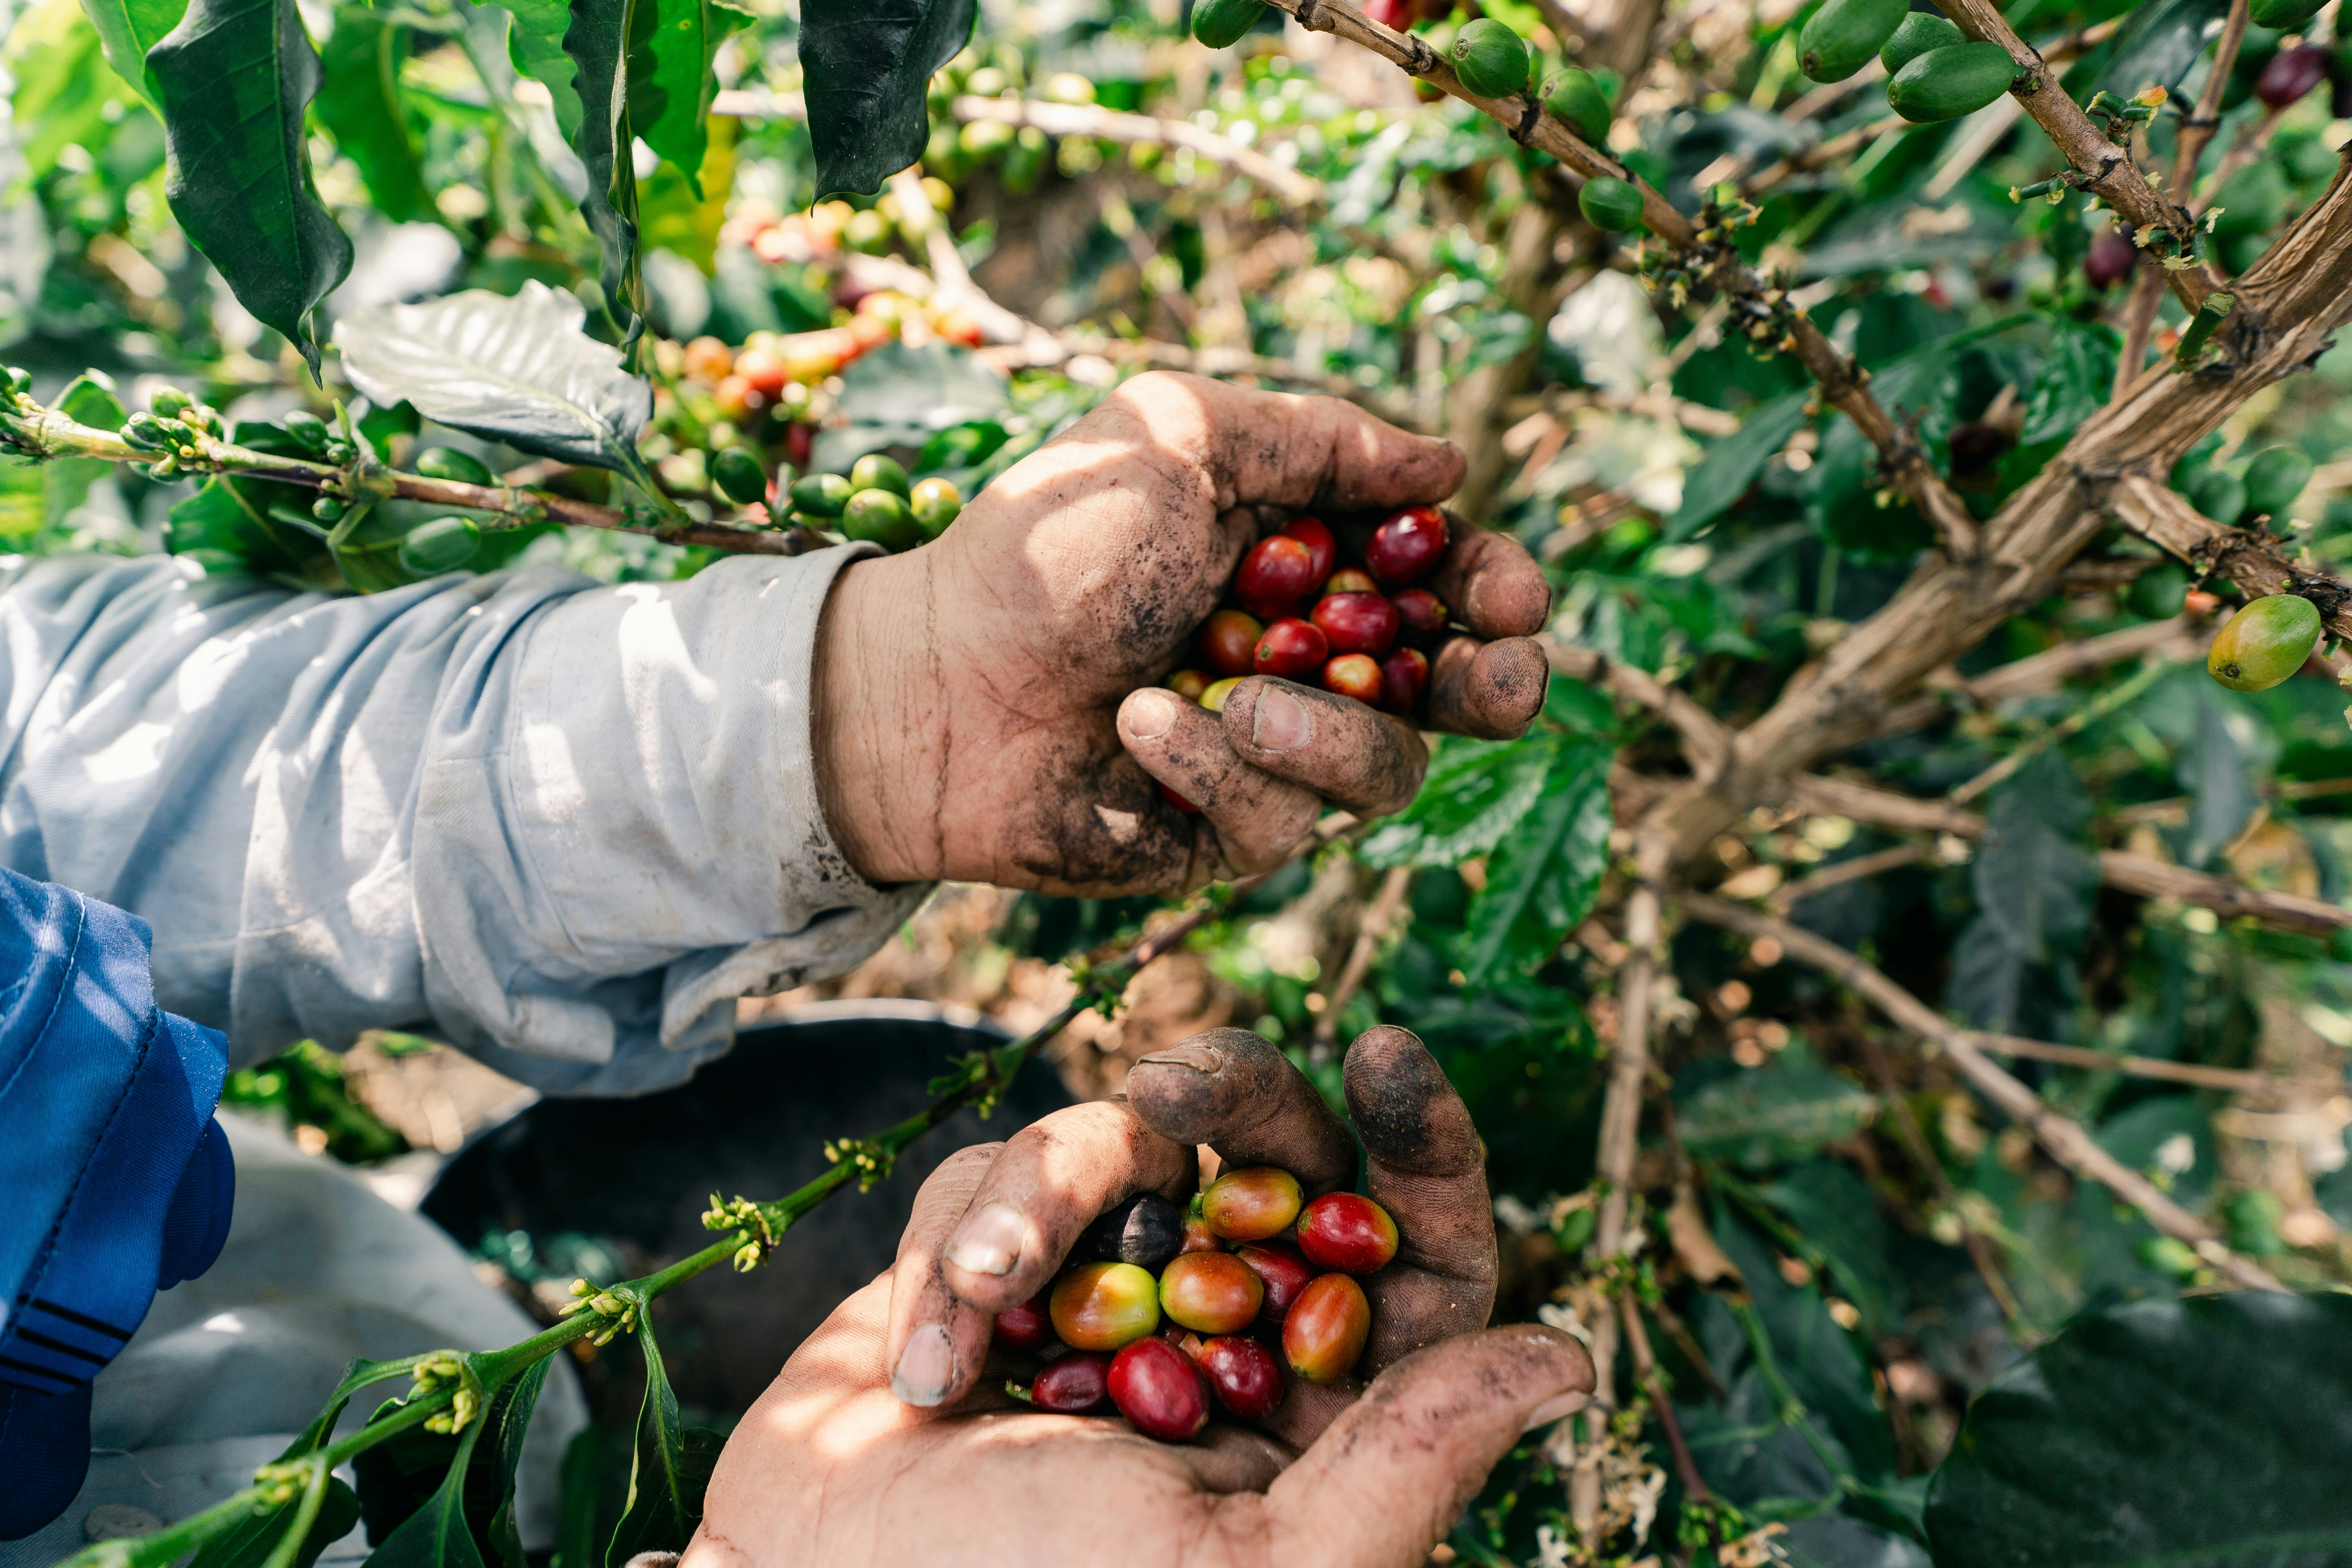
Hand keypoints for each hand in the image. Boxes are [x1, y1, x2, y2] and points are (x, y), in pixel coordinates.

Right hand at [684, 1027, 1592, 1567]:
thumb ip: (1411, 1464)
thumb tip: (1567, 1359)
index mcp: (1319, 1414)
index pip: (1418, 1252)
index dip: (1423, 1146)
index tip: (1389, 1056)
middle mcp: (1226, 1336)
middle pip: (1280, 1149)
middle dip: (1228, 1099)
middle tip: (1170, 1095)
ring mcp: (1107, 1289)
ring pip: (1130, 1144)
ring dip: (1046, 1196)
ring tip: (982, 1293)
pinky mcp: (996, 1255)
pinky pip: (1005, 1173)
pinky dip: (961, 1245)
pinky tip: (924, 1365)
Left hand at [811, 373, 1553, 895]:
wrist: (933, 680)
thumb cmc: (1047, 549)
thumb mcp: (1180, 440)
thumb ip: (1319, 440)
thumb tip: (1445, 460)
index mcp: (1305, 567)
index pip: (1442, 584)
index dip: (1493, 589)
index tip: (1505, 592)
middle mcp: (1303, 665)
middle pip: (1458, 693)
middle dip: (1497, 684)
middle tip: (1496, 675)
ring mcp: (1269, 758)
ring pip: (1385, 770)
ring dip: (1324, 729)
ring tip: (1232, 696)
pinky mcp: (1226, 836)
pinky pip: (1283, 821)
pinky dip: (1216, 766)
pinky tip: (1141, 726)